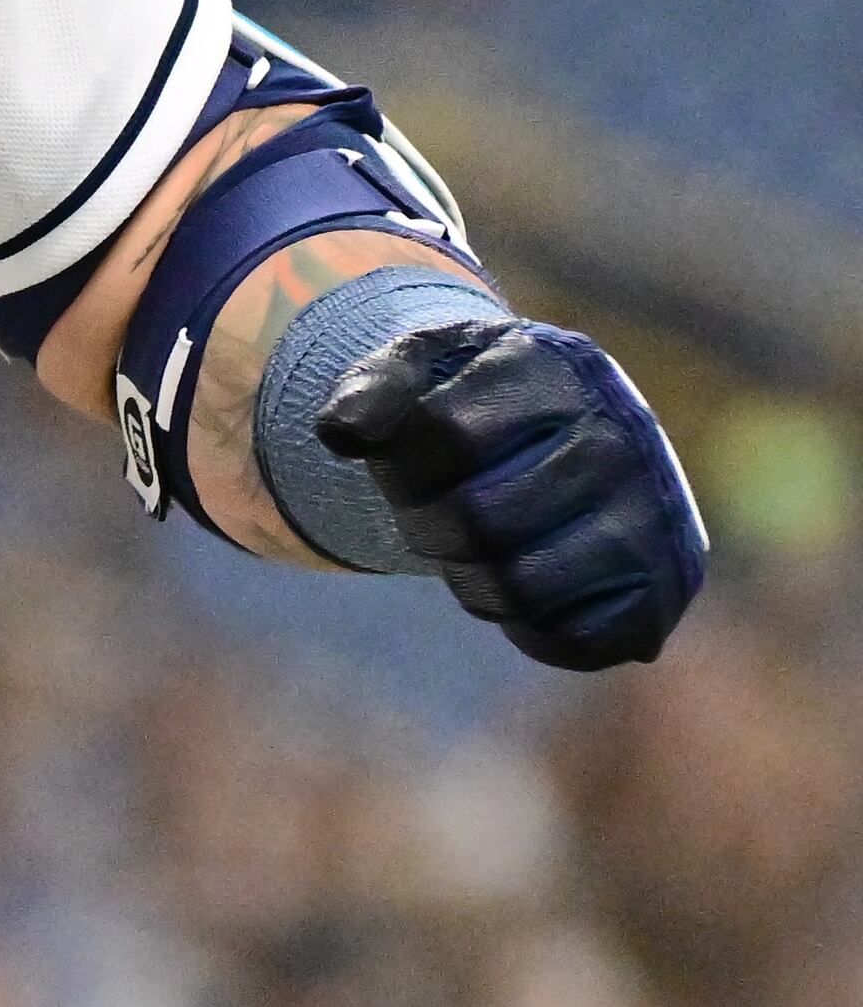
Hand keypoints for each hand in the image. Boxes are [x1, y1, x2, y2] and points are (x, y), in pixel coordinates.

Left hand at [314, 316, 706, 669]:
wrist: (571, 434)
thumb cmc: (476, 402)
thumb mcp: (419, 368)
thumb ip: (371, 390)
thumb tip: (340, 432)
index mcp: (554, 367)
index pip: (445, 434)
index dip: (402, 464)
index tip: (408, 462)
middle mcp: (621, 436)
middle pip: (478, 519)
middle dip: (429, 527)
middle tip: (436, 516)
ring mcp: (654, 515)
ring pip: (522, 586)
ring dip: (472, 581)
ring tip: (479, 551)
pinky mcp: (666, 587)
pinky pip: (575, 639)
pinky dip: (526, 626)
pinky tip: (525, 587)